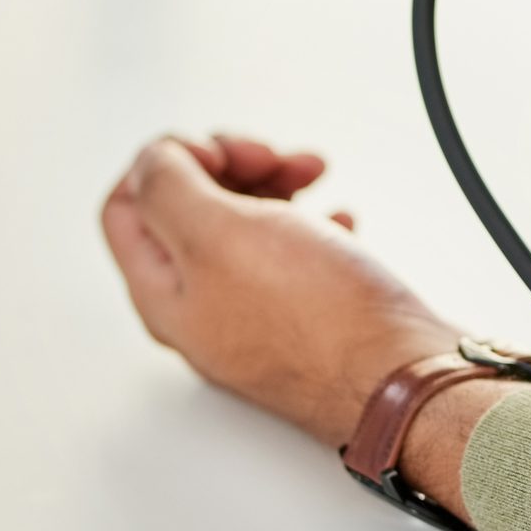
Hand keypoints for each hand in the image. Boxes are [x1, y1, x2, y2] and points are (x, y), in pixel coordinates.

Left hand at [100, 135, 458, 449]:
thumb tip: (152, 159)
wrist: (402, 377)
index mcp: (163, 293)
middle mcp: (202, 311)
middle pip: (188, 213)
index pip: (127, 207)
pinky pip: (295, 257)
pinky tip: (339, 220)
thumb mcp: (220, 232)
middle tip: (268, 158)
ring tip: (312, 174)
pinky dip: (312, 223)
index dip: (166, 163)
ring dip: (273, 186)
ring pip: (245, 230)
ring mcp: (255, 318)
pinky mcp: (307, 321)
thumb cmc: (321, 320)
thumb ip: (167, 187)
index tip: (215, 153)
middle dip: (229, 168)